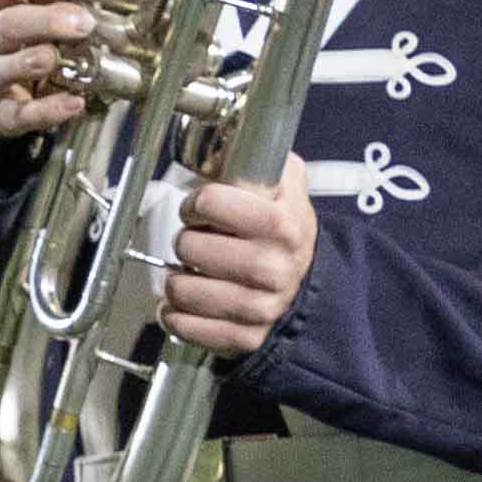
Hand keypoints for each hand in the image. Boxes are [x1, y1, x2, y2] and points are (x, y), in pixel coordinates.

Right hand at [0, 0, 117, 144]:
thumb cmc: (15, 40)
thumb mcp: (24, 9)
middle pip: (6, 24)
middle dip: (44, 21)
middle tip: (82, 22)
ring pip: (3, 68)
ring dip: (33, 61)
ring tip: (58, 57)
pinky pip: (21, 113)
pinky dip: (49, 110)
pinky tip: (74, 103)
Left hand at [155, 172, 317, 359]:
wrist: (307, 280)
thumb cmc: (285, 229)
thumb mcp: (285, 182)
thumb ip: (259, 154)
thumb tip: (219, 144)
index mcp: (282, 223)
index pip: (211, 202)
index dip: (196, 202)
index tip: (200, 208)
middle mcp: (274, 267)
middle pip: (190, 247)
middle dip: (184, 241)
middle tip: (194, 243)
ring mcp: (261, 307)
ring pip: (183, 291)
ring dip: (174, 280)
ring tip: (185, 273)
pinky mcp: (247, 337)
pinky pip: (189, 329)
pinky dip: (174, 316)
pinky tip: (178, 304)